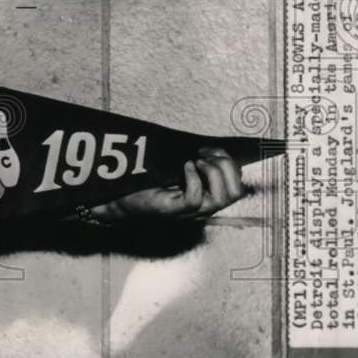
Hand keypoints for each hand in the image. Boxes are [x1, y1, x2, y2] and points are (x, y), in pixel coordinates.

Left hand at [89, 147, 244, 223]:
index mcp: (206, 196)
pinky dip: (194, 179)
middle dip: (226, 166)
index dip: (230, 163)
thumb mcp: (175, 169)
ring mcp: (188, 212)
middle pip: (235, 192)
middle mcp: (202, 207)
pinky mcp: (172, 211)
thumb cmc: (148, 182)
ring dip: (213, 173)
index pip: (237, 187)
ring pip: (220, 199)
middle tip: (203, 154)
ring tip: (196, 160)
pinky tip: (184, 167)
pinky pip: (195, 199)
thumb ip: (193, 162)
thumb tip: (208, 146)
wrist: (120, 198)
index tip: (209, 148)